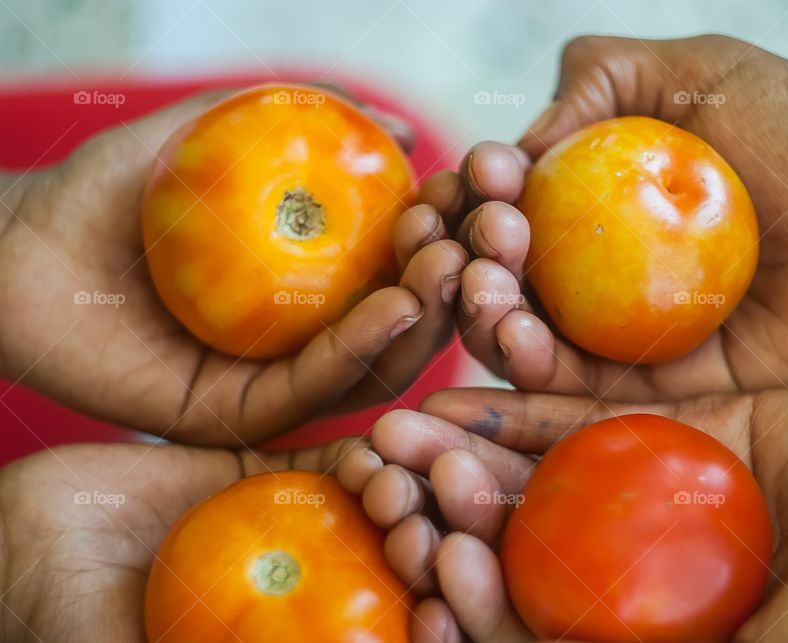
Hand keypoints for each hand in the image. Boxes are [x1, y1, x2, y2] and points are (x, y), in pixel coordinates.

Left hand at [0, 89, 465, 443]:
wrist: (20, 248)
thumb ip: (300, 117)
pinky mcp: (237, 422)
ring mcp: (274, 385)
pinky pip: (312, 391)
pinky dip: (360, 350)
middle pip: (403, 323)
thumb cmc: (112, 192)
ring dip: (425, 320)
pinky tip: (397, 305)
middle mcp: (304, 341)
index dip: (445, 229)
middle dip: (451, 281)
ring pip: (374, 366)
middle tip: (474, 234)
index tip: (470, 190)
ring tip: (449, 266)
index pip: (400, 265)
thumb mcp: (215, 130)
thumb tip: (401, 128)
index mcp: (312, 289)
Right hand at [0, 437, 390, 641]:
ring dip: (400, 501)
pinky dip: (356, 459)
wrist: (26, 543)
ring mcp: (301, 533)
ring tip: (395, 491)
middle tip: (424, 542)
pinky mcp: (275, 477)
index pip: (390, 641)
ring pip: (378, 516)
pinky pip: (330, 466)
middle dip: (428, 560)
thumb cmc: (65, 626)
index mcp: (303, 639)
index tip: (439, 623)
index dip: (429, 637)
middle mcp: (318, 593)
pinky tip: (366, 454)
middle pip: (403, 577)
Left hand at [347, 385, 787, 641]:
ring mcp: (642, 511)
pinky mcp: (659, 442)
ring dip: (459, 459)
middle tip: (386, 485)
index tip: (436, 568)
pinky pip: (572, 421)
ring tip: (396, 429)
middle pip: (516, 561)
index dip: (482, 614)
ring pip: (531, 487)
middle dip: (445, 525)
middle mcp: (635, 584)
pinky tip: (459, 390)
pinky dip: (513, 407)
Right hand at [407, 34, 787, 402]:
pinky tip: (515, 331)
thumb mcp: (699, 73)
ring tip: (487, 280)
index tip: (486, 176)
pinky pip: (559, 390)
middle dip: (459, 251)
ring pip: (509, 333)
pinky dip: (519, 364)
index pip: (502, 200)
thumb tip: (518, 142)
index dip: (473, 191)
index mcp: (593, 197)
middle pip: (490, 271)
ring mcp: (610, 334)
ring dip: (477, 307)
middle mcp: (589, 270)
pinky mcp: (637, 392)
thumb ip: (599, 78)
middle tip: (487, 231)